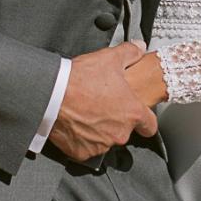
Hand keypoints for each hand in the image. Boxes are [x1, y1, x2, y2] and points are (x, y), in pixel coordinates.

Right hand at [47, 42, 159, 161]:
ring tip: (86, 113)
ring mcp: (101, 145)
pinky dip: (82, 140)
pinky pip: (86, 148)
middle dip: (115, 121)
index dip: (145, 121)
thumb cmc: (81, 79)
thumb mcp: (110, 58)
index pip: (149, 126)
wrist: (51, 95)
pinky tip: (75, 124)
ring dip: (99, 131)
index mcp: (132, 113)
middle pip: (124, 131)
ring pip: (105, 140)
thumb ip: (130, 53)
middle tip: (101, 106)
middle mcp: (119, 133)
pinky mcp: (82, 152)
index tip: (139, 117)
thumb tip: (140, 47)